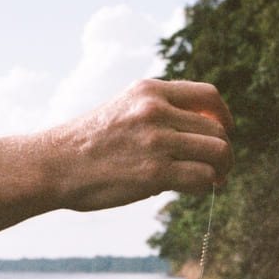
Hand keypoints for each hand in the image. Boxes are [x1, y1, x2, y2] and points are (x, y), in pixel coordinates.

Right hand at [49, 79, 234, 211]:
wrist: (54, 165)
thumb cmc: (91, 142)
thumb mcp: (124, 109)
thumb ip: (160, 112)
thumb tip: (203, 131)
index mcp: (149, 91)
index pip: (208, 95)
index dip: (223, 116)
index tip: (224, 131)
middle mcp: (156, 111)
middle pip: (218, 130)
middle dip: (224, 152)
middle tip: (218, 168)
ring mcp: (157, 141)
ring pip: (219, 153)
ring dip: (222, 169)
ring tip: (213, 179)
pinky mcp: (156, 172)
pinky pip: (203, 177)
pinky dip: (205, 185)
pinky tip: (192, 188)